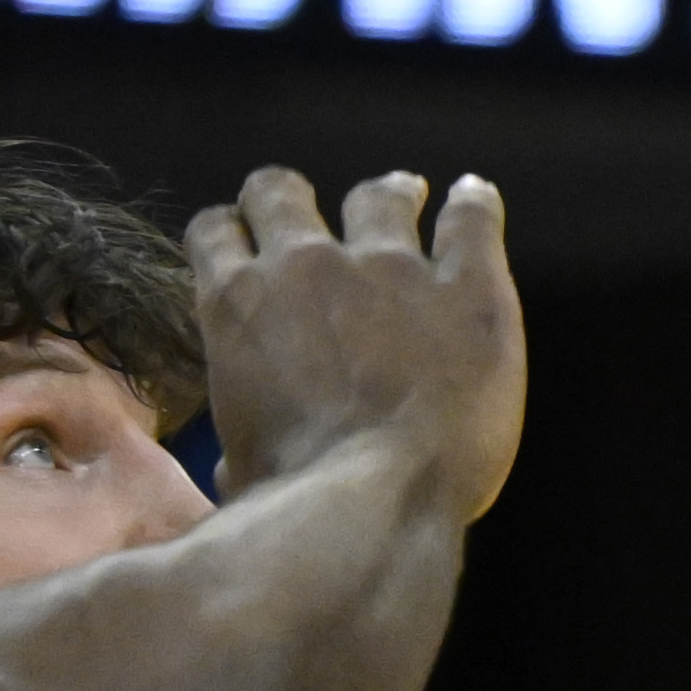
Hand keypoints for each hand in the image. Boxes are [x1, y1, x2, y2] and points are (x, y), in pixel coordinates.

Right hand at [191, 165, 525, 530]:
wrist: (381, 496)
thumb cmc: (299, 497)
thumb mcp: (242, 464)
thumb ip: (241, 442)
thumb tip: (241, 466)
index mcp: (238, 302)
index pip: (216, 230)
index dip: (231, 230)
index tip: (246, 238)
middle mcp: (306, 265)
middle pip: (279, 193)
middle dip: (288, 197)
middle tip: (310, 207)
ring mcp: (391, 268)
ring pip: (377, 197)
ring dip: (386, 193)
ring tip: (404, 192)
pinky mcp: (470, 289)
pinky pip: (471, 222)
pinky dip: (473, 204)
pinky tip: (474, 197)